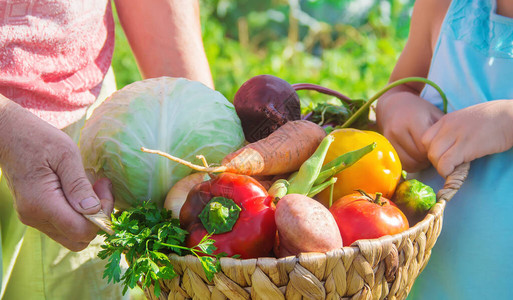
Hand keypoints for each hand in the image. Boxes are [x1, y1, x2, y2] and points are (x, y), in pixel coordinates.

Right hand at [0, 101, 113, 250]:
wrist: (8, 135)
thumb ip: (79, 185)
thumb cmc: (38, 139)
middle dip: (98, 219)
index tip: (105, 188)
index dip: (101, 216)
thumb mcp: (66, 155)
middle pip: (78, 239)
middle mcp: (34, 217)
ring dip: (89, 216)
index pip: (80, 230)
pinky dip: (77, 213)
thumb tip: (93, 210)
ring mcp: (33, 217)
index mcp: (41, 203)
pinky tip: (81, 191)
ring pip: (71, 234)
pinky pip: (63, 224)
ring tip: (93, 187)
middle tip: (102, 190)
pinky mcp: (35, 213)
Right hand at [377, 90, 443, 171]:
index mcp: (412, 120)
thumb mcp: (434, 114)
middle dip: (429, 158)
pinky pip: (402, 164)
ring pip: (410, 162)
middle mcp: (398, 130)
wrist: (392, 105)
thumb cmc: (419, 110)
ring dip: (420, 164)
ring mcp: (390, 139)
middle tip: (436, 154)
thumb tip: (452, 151)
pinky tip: (417, 158)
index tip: (443, 149)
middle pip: (418, 156)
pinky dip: (412, 164)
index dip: (437, 151)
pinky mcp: (386, 147)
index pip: (427, 146)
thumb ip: (442, 131)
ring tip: (426, 156)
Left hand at [422, 100, 512, 176]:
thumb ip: (452, 131)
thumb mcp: (464, 120)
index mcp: (446, 120)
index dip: (431, 151)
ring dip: (441, 168)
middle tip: (449, 166)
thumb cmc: (492, 120)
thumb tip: (445, 147)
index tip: (442, 157)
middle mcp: (448, 126)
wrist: (511, 116)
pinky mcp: (467, 146)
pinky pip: (446, 163)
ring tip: (454, 169)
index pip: (425, 139)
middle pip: (428, 149)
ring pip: (434, 157)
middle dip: (435, 162)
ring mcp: (456, 135)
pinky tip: (457, 171)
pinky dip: (447, 171)